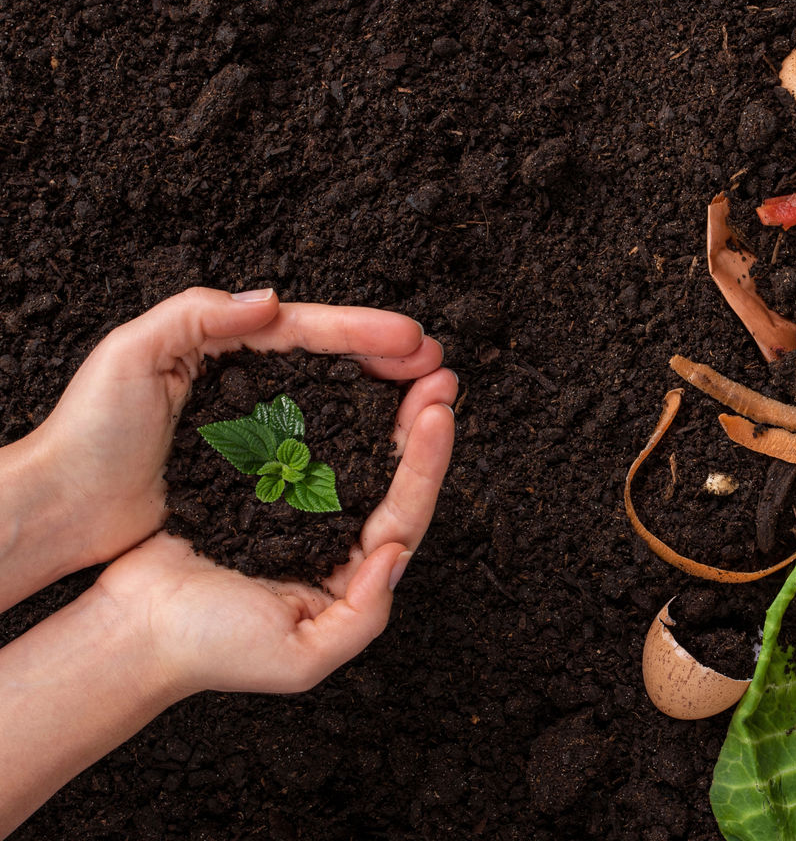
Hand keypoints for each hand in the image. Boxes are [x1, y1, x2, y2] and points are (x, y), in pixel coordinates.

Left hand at [0, 286, 446, 610]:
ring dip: (383, 398)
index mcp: (223, 344)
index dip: (364, 331)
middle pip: (334, 361)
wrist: (61, 509)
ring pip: (334, 402)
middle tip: (439, 368)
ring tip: (427, 399)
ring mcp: (253, 425)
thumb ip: (197, 314)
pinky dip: (356, 440)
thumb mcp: (131, 354)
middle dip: (390, 360)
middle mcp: (246, 380)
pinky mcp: (253, 471)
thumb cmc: (87, 432)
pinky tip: (385, 446)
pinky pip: (317, 447)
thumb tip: (270, 300)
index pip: (308, 330)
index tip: (414, 339)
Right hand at [87, 372, 454, 694]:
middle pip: (389, 471)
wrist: (132, 631)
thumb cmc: (210, 651)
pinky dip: (321, 404)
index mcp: (350, 571)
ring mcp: (294, 502)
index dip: (426, 464)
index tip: (440, 414)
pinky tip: (339, 373)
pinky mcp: (254, 478)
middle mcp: (332, 532)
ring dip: (379, 405)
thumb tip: (396, 555)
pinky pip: (297, 435)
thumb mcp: (300, 656)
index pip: (405, 513)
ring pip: (350, 446)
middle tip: (439, 374)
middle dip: (417, 421)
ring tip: (405, 363)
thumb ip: (361, 616)